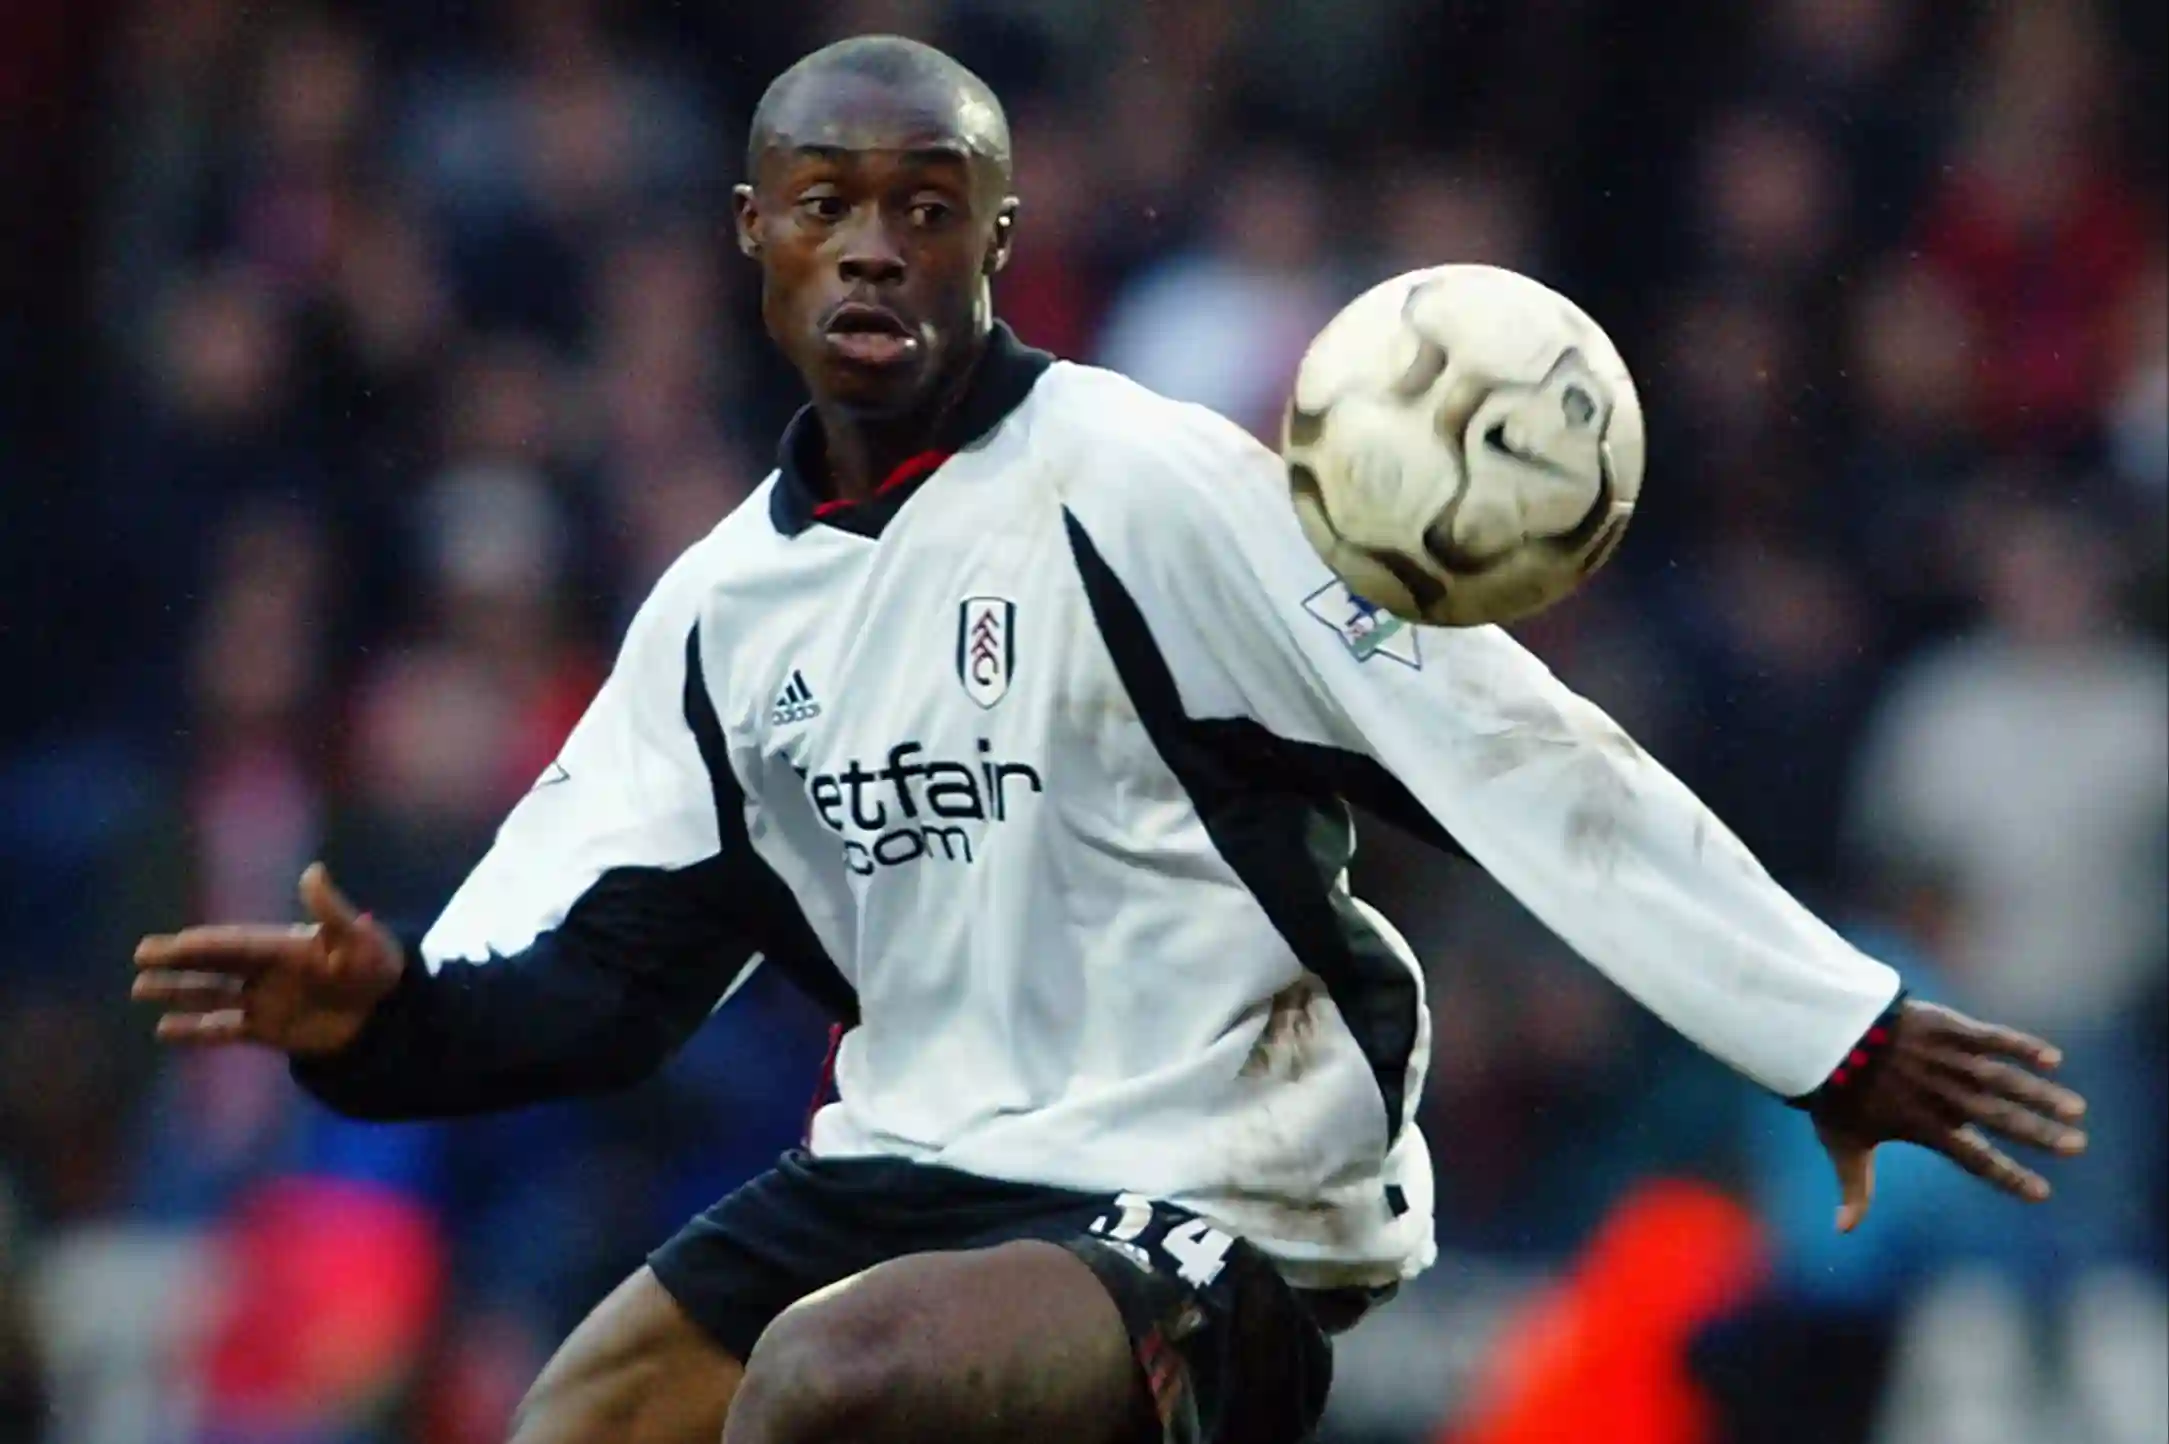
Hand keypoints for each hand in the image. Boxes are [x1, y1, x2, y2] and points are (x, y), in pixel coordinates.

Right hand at [132, 863, 405, 1056]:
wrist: (390, 1014)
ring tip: (139, 989)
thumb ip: (329, 910)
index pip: (233, 944)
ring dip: (177, 993)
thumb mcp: (356, 937)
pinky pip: (223, 1030)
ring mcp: (265, 1001)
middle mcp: (266, 972)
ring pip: (211, 995)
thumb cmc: (377, 968)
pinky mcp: (268, 1031)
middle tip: (140, 956)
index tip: (168, 944)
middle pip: (213, 965)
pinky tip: (163, 1030)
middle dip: (178, 962)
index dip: (202, 945)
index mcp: (283, 946)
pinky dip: (195, 1031)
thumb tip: (312, 871)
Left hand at [1811, 999, 2088, 1231]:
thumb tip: (1843, 1231)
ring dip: (2042, 1094)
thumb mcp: (1842, 1143)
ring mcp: (1948, 1061)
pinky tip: (2053, 1059)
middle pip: (2001, 1119)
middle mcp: (1944, 1096)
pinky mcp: (1947, 1028)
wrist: (1822, 1033)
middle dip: (2040, 1134)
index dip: (2009, 1176)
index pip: (1976, 1159)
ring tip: (2076, 1110)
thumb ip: (1854, 1188)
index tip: (2041, 1193)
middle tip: (2077, 1146)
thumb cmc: (1833, 1091)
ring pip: (2005, 1080)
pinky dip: (2021, 1046)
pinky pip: (1991, 1037)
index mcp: (1925, 1127)